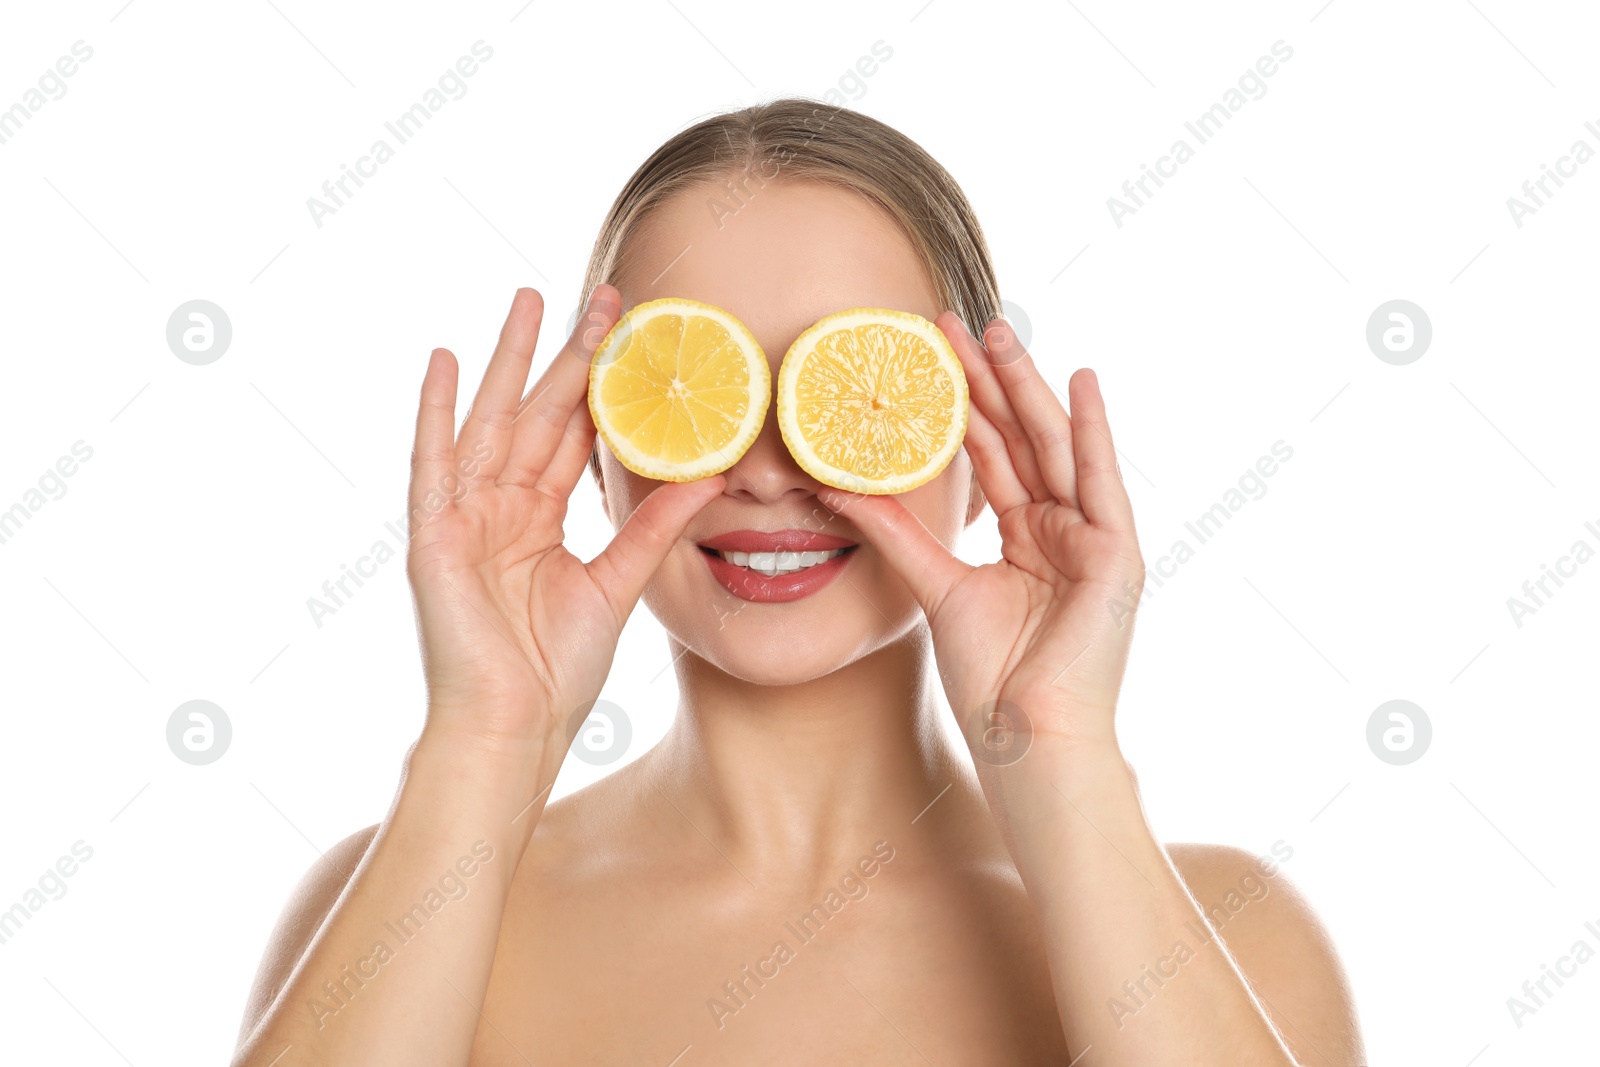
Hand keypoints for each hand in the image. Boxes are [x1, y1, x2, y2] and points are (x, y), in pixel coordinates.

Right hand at [406, 286, 724, 752]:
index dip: (600, 387)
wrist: (514, 729)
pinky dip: (437, 412)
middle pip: (539, 414)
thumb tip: (711, 479)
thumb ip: (654, 529)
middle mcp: (501, 508)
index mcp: (539, 520)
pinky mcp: (435, 536)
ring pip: (493, 421)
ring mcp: (465, 517)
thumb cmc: (557, 672)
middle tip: (598, 295)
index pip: (574, 436)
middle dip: (566, 354)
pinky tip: (447, 361)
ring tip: (528, 299)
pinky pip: (434, 462)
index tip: (630, 336)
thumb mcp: (618, 585)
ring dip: (510, 360)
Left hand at [816, 315, 1144, 755]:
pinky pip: (1101, 481)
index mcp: (1025, 540)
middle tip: (952, 323)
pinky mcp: (1117, 555)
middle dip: (987, 380)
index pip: (991, 457)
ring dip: (1026, 387)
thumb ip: (896, 535)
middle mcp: (1060, 531)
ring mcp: (1092, 540)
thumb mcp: (935, 588)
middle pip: (1020, 440)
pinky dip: (1093, 430)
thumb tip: (837, 489)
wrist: (1029, 743)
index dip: (960, 406)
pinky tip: (1079, 379)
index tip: (925, 357)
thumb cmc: (992, 682)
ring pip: (1053, 447)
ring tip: (996, 332)